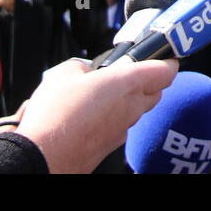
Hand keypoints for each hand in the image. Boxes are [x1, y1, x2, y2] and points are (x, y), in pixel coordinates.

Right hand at [16, 57, 177, 173]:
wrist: (44, 155)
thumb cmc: (56, 116)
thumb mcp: (64, 73)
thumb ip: (82, 66)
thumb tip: (84, 70)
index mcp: (128, 83)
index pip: (166, 70)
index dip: (166, 60)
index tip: (160, 55)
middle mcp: (132, 107)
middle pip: (156, 91)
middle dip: (146, 80)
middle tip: (124, 73)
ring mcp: (123, 129)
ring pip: (138, 110)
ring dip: (127, 100)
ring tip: (100, 95)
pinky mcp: (111, 146)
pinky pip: (121, 126)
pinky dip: (112, 119)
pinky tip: (90, 116)